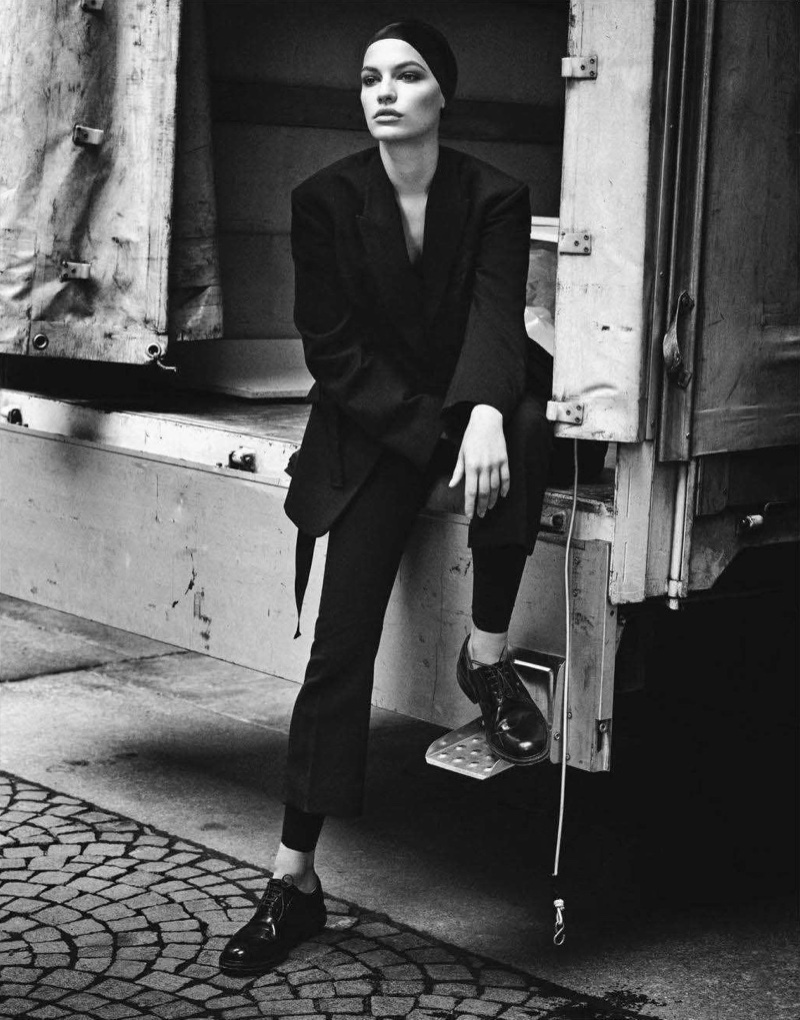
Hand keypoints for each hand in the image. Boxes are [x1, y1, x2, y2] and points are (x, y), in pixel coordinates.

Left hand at [448, 404, 509, 519]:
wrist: (487, 421)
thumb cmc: (471, 437)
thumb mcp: (461, 453)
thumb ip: (458, 471)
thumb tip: (452, 485)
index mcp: (471, 466)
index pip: (470, 491)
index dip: (470, 505)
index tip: (470, 515)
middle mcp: (483, 467)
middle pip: (484, 493)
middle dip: (482, 506)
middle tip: (481, 515)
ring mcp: (495, 464)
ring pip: (495, 488)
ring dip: (492, 500)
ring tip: (489, 507)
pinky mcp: (504, 460)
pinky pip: (506, 478)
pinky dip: (504, 488)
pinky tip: (501, 495)